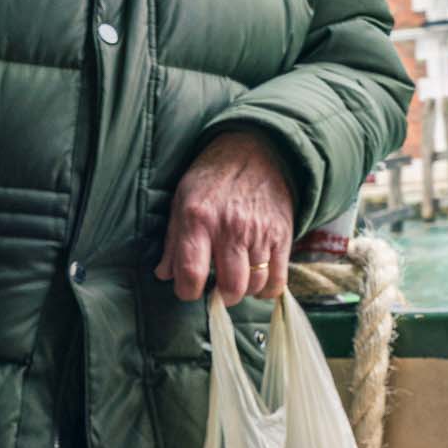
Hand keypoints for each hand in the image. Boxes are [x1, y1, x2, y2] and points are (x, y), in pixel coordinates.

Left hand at [156, 130, 295, 303]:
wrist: (254, 150)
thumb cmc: (212, 178)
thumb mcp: (182, 201)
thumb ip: (173, 241)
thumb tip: (164, 274)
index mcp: (198, 220)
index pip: (191, 274)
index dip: (187, 291)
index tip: (189, 289)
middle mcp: (230, 228)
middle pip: (230, 287)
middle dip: (220, 296)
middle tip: (216, 288)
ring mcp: (260, 233)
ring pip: (254, 285)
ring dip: (243, 290)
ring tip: (236, 279)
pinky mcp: (282, 235)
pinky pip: (278, 279)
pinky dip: (266, 289)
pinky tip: (257, 281)